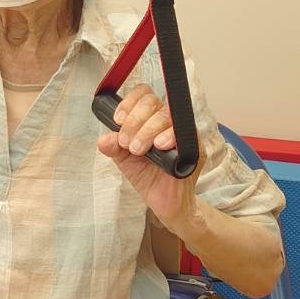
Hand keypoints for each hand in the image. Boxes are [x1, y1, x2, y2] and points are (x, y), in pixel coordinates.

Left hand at [96, 83, 202, 234]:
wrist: (165, 203)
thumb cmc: (148, 177)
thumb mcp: (124, 160)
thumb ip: (113, 146)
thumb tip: (103, 139)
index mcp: (150, 118)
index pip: (143, 95)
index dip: (129, 103)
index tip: (118, 121)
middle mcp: (168, 121)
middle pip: (153, 102)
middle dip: (135, 121)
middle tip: (127, 143)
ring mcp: (183, 132)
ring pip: (166, 115)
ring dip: (147, 130)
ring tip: (138, 149)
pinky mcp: (196, 147)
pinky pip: (184, 133)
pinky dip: (169, 136)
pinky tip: (159, 146)